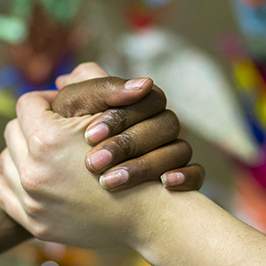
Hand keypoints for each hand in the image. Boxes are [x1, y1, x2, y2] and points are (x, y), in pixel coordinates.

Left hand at [0, 91, 162, 248]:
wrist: (148, 214)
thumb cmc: (135, 159)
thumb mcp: (116, 112)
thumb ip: (89, 83)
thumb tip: (60, 79)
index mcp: (47, 139)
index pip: (27, 103)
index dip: (44, 99)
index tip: (57, 106)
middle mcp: (32, 171)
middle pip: (13, 130)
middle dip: (31, 124)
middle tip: (50, 128)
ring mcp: (32, 200)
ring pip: (6, 158)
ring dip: (19, 149)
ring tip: (35, 148)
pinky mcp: (34, 222)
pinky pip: (0, 192)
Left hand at [54, 62, 204, 190]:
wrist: (70, 171)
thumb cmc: (68, 131)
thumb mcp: (74, 107)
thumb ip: (96, 89)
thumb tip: (124, 81)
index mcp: (142, 102)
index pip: (148, 100)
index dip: (120, 117)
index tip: (89, 135)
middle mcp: (161, 124)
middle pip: (165, 125)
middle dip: (127, 144)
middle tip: (93, 162)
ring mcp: (173, 149)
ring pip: (179, 150)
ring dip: (146, 165)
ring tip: (110, 182)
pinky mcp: (182, 175)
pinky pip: (197, 174)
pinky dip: (186, 176)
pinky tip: (164, 184)